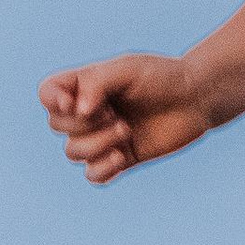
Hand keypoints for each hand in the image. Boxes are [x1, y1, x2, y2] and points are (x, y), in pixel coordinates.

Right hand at [38, 54, 210, 184]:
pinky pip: (93, 175)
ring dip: (97, 144)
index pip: (47, 94)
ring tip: (127, 131)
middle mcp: (89, 112)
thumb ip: (96, 84)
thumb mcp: (127, 69)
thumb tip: (77, 110)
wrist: (197, 98)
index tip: (72, 102)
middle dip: (84, 124)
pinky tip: (122, 157)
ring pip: (73, 152)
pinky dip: (102, 169)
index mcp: (85, 86)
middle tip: (117, 114)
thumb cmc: (163, 76)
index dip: (52, 101)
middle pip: (56, 126)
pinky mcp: (121, 158)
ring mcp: (103, 136)